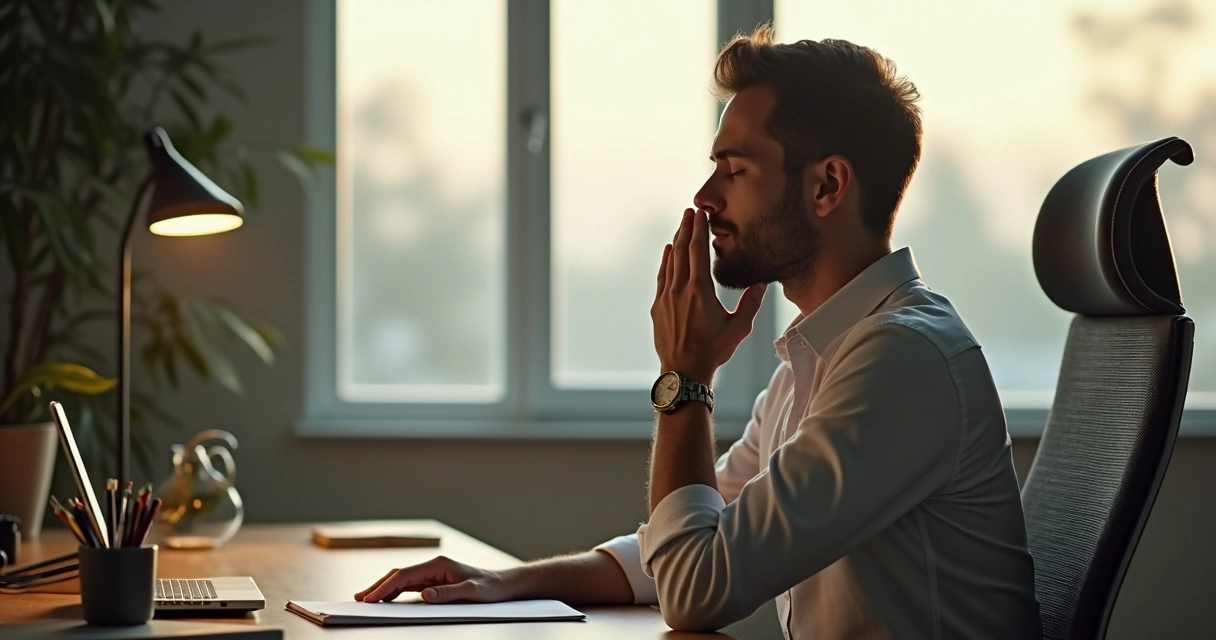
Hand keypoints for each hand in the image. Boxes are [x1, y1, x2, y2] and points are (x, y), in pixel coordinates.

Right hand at [355, 556, 514, 603]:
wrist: (502, 585)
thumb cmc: (489, 588)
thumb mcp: (471, 593)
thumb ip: (447, 594)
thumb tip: (424, 595)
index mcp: (438, 564)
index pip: (404, 575)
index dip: (385, 587)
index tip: (370, 598)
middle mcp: (433, 566)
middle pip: (398, 575)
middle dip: (378, 586)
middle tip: (359, 599)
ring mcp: (432, 573)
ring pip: (401, 580)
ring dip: (384, 589)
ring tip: (366, 599)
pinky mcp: (434, 582)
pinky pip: (409, 587)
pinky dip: (395, 593)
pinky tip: (385, 599)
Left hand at [652, 208, 766, 383]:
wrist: (683, 371)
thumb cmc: (713, 351)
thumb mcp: (738, 328)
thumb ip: (751, 304)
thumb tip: (762, 283)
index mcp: (700, 290)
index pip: (698, 251)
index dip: (699, 230)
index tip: (700, 214)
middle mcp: (679, 289)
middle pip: (682, 251)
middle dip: (687, 228)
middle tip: (690, 211)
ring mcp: (666, 297)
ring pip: (671, 262)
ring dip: (677, 241)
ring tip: (682, 226)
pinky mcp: (658, 307)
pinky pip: (662, 276)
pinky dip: (666, 261)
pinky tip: (669, 251)